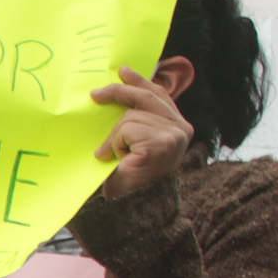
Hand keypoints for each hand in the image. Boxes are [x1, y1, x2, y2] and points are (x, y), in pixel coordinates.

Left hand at [90, 66, 194, 199]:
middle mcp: (182, 129)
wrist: (131, 206)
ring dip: (115, 137)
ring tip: (117, 156)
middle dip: (118, 93)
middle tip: (95, 96)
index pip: (159, 95)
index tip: (123, 71)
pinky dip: (115, 144)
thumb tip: (119, 90)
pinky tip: (119, 160)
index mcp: (179, 126)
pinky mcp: (158, 144)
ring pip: (130, 117)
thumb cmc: (131, 175)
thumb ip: (138, 119)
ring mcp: (173, 136)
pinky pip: (126, 130)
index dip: (140, 82)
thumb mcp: (137, 141)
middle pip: (145, 98)